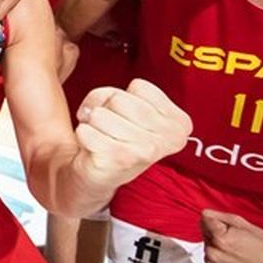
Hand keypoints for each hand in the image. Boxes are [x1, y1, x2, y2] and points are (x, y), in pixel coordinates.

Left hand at [70, 78, 191, 192]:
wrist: (101, 176)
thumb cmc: (117, 136)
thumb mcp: (127, 107)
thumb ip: (113, 94)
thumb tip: (91, 111)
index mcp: (180, 122)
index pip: (139, 86)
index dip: (122, 96)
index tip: (125, 116)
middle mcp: (170, 138)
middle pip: (118, 99)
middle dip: (105, 109)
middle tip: (109, 128)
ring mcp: (146, 150)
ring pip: (99, 114)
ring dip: (92, 124)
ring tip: (102, 138)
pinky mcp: (120, 160)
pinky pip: (86, 131)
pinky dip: (83, 136)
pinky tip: (94, 149)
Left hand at [202, 210, 262, 262]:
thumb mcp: (245, 225)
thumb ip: (221, 217)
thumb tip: (206, 213)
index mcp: (221, 239)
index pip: (205, 219)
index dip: (216, 218)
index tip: (225, 223)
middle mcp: (215, 254)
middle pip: (205, 234)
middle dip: (216, 232)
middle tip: (236, 236)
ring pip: (208, 248)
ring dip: (217, 245)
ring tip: (237, 248)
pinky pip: (212, 261)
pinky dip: (219, 257)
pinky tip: (235, 256)